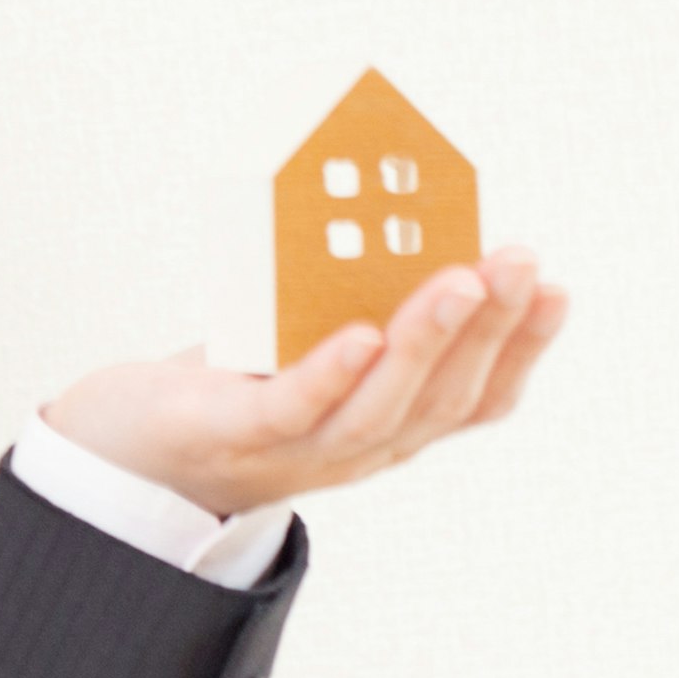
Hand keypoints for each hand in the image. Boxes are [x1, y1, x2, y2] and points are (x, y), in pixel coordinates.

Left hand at [40, 246, 570, 518]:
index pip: (476, 398)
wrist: (125, 452)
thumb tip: (411, 225)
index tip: (553, 287)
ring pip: (380, 408)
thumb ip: (359, 304)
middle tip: (517, 260)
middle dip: (490, 326)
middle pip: (442, 398)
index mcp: (388, 425)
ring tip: (458, 282)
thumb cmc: (229, 385)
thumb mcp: (309, 342)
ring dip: (427, 343)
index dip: (521, 347)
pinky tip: (359, 335)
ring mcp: (298, 451)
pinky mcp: (235, 438)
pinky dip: (331, 374)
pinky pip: (293, 410)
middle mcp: (357, 450)